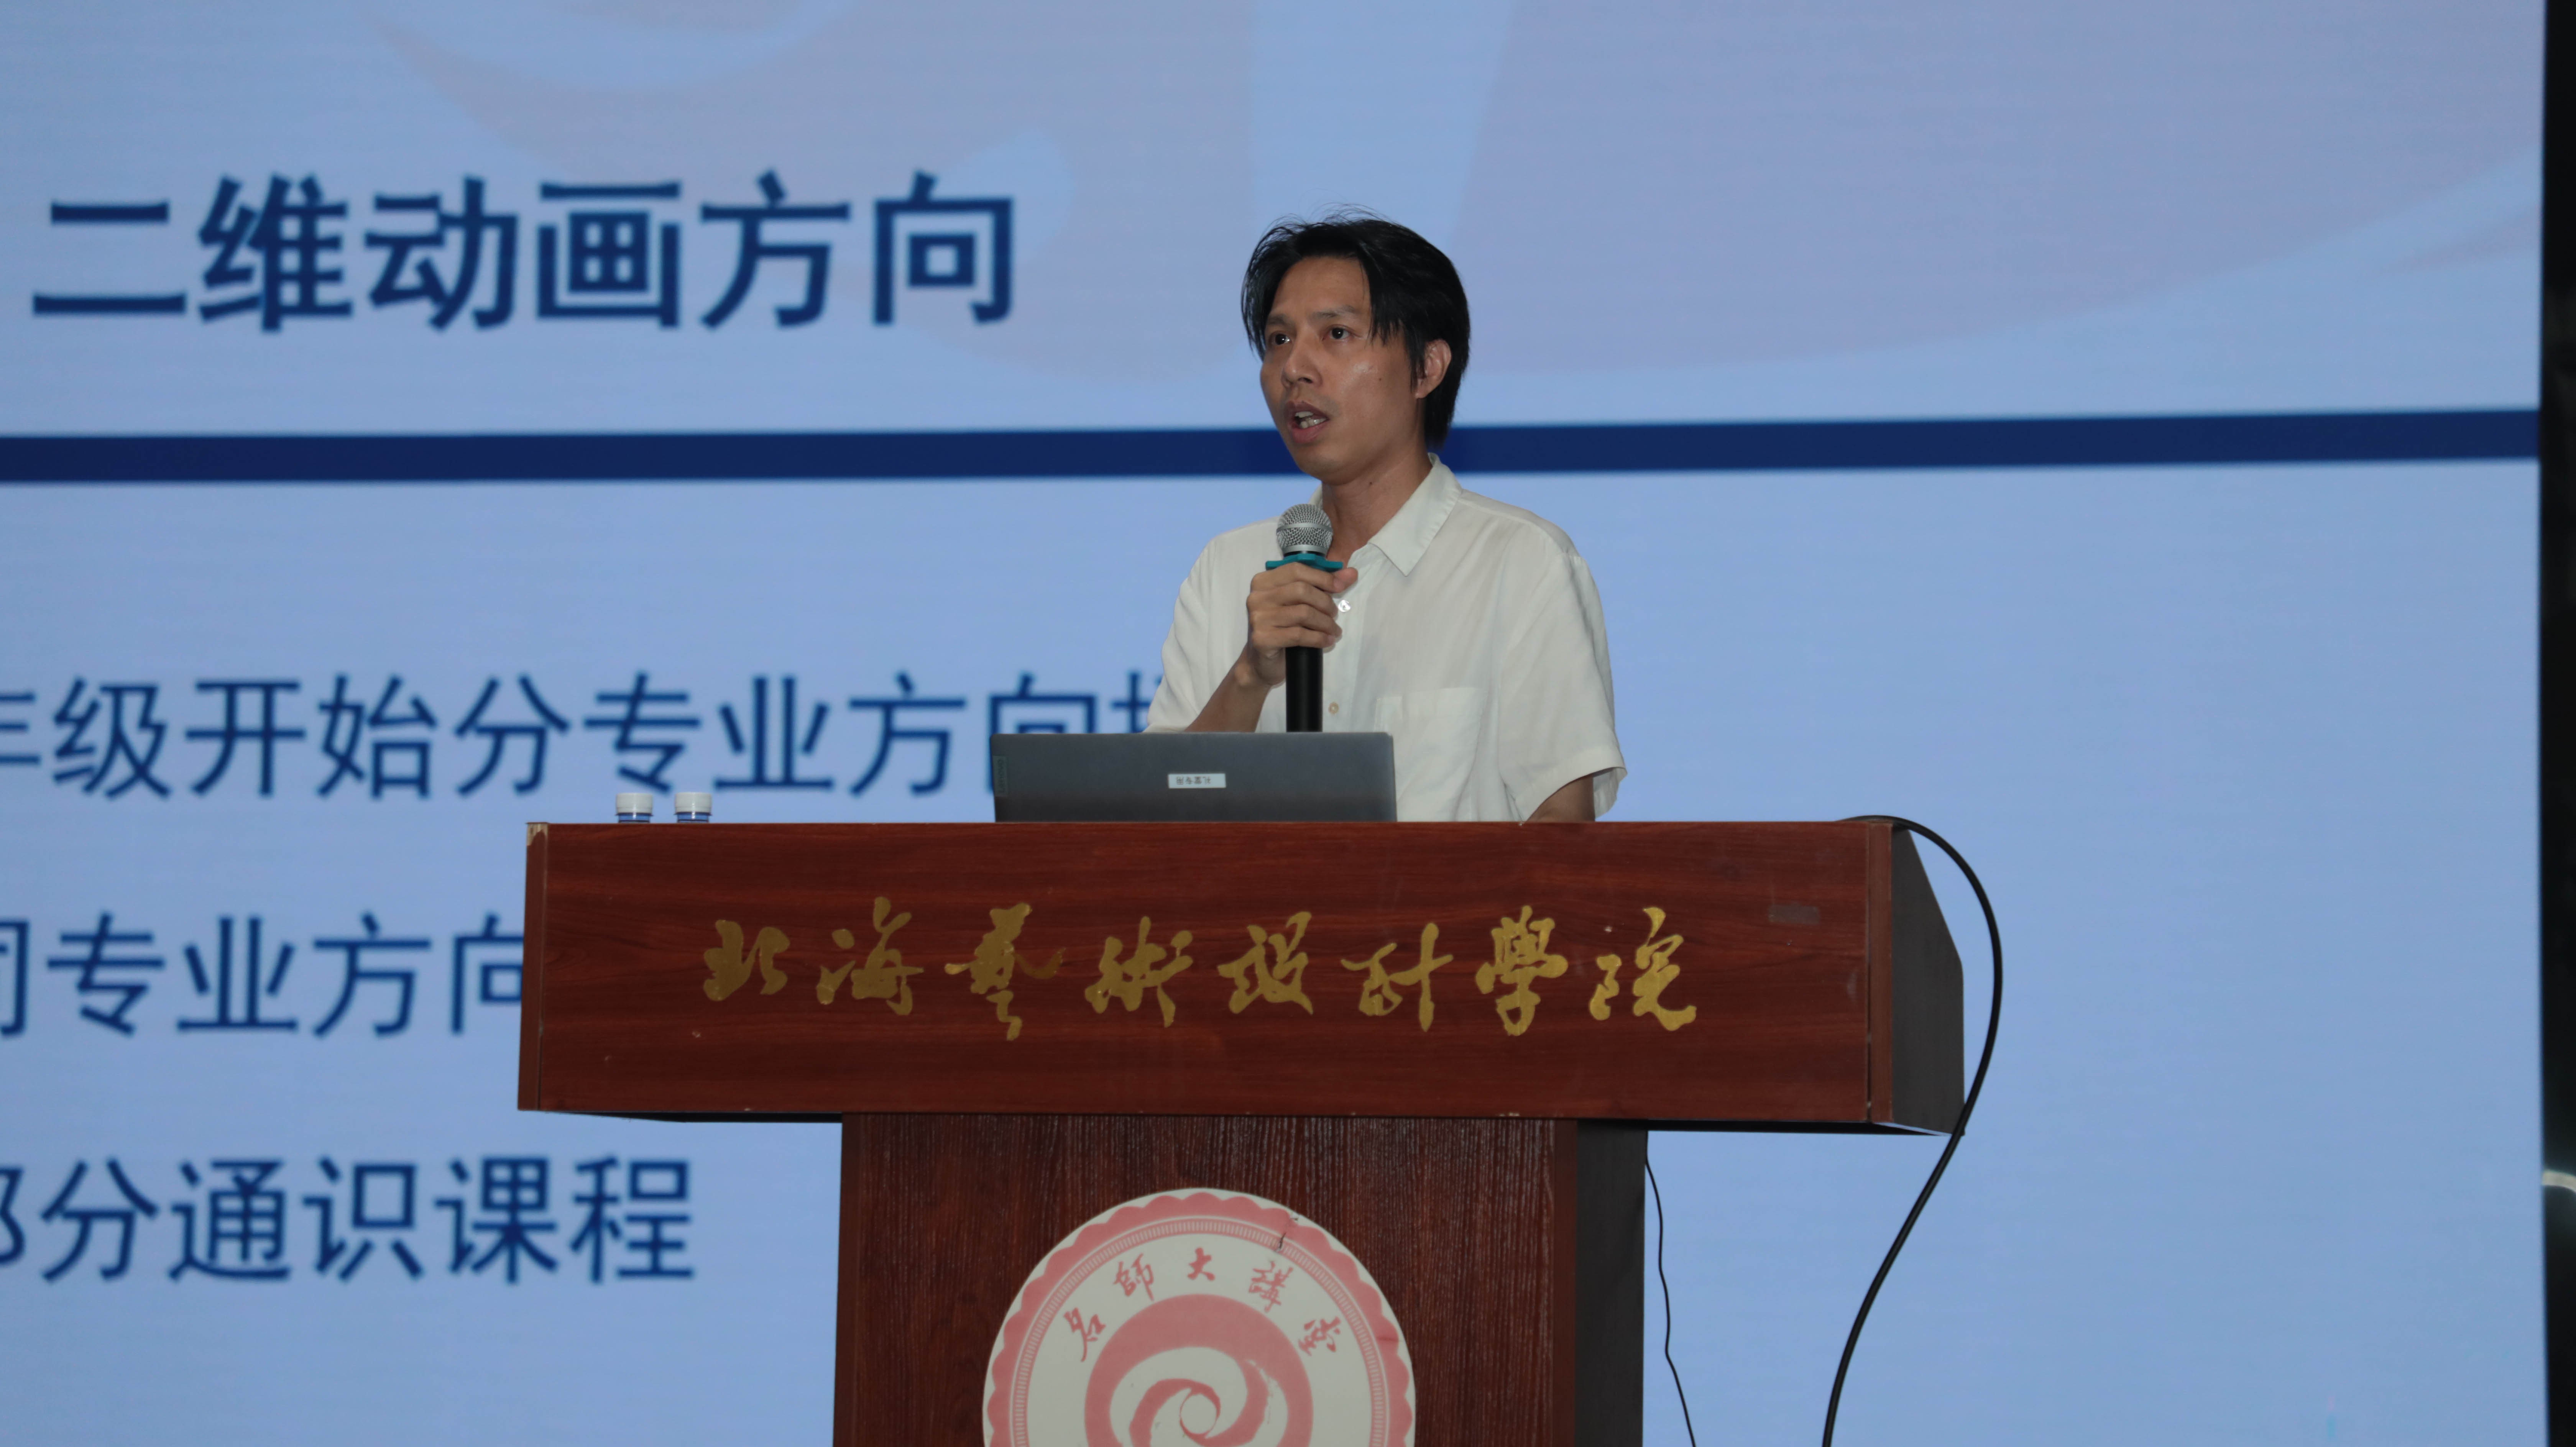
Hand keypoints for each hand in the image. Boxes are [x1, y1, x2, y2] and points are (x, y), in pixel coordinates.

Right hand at [1237, 561, 1356, 686]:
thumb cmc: (1283, 628)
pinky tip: (1327, 641)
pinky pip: (1298, 635)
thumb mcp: (1301, 603)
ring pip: (1303, 613)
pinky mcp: (1262, 639)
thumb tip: (1351, 573)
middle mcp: (1257, 597)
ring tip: (1333, 630)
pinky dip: (1318, 638)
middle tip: (1334, 614)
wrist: (1262, 661)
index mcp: (1263, 582)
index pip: (1296, 570)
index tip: (1340, 587)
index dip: (1322, 577)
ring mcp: (1258, 618)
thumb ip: (1324, 585)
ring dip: (1325, 623)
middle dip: (1324, 602)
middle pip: (1301, 590)